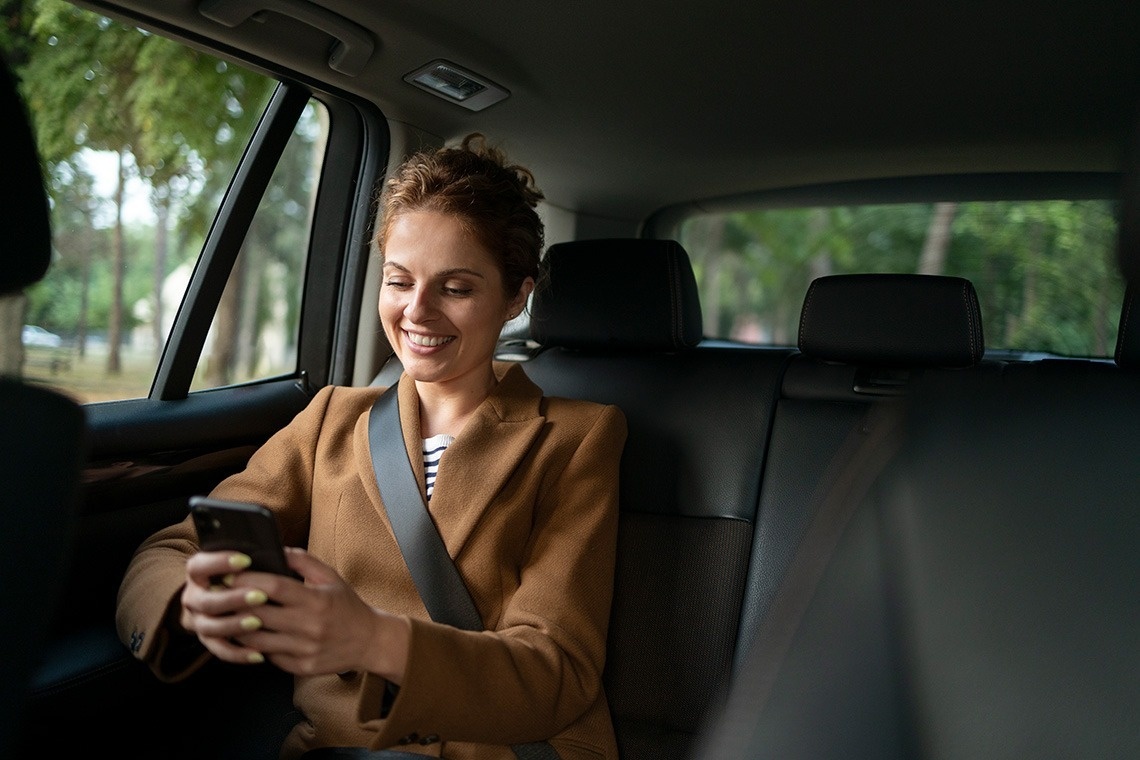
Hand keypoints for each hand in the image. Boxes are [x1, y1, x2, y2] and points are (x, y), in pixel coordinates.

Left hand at [179, 547, 409, 679]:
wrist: (369, 642)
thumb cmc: (346, 605)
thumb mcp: (330, 577)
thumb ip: (302, 561)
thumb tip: (274, 549)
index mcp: (316, 600)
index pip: (274, 587)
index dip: (248, 580)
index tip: (230, 575)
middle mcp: (309, 627)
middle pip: (259, 615)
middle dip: (233, 604)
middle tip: (217, 595)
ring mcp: (304, 650)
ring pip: (257, 641)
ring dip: (237, 628)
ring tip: (226, 616)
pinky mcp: (300, 668)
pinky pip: (268, 656)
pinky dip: (254, 646)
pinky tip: (247, 636)